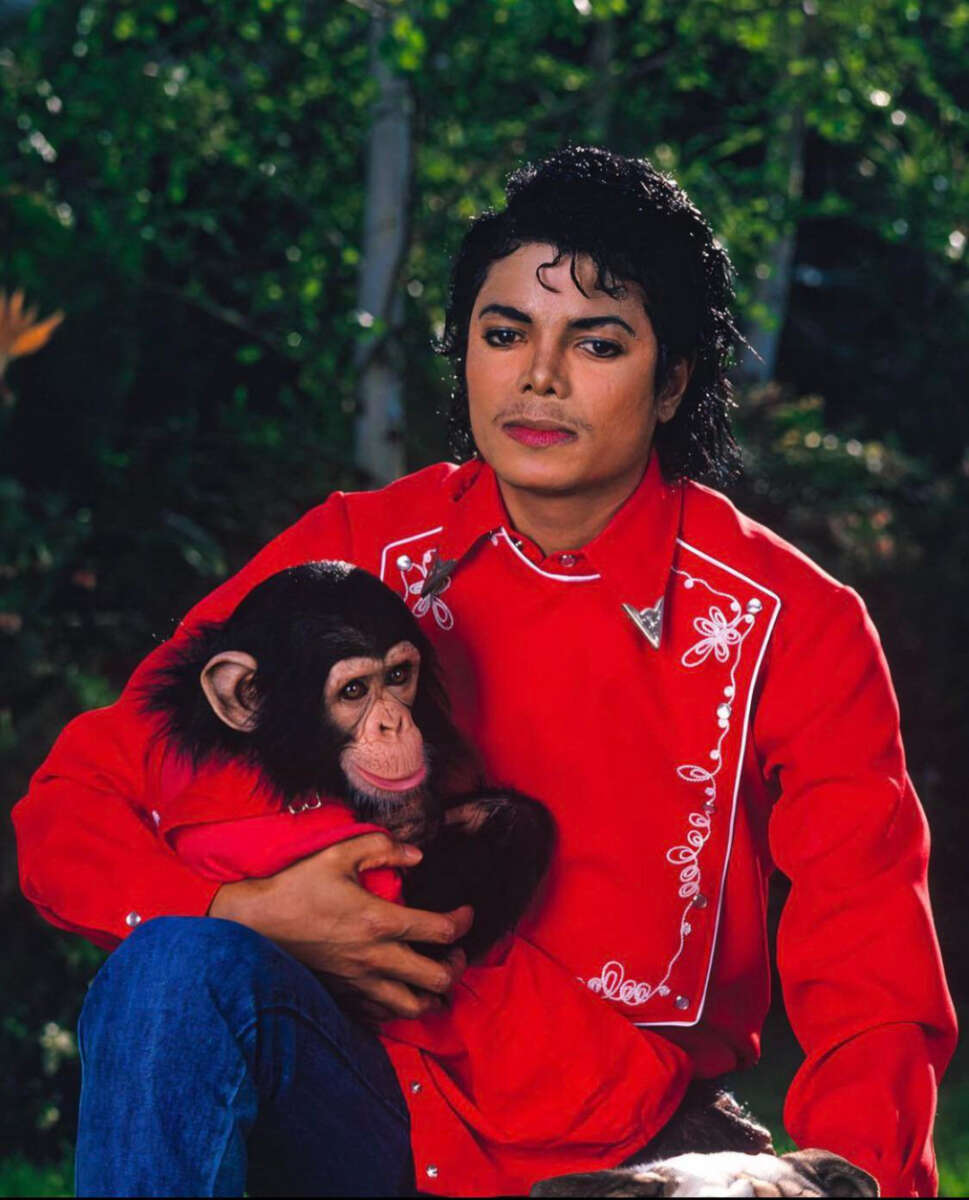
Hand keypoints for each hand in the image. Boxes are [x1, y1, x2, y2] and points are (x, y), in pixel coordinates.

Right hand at [208, 832, 472, 1019]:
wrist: (255, 922)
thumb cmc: (297, 886)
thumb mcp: (339, 853)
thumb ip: (382, 847)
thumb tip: (416, 854)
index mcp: (379, 921)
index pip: (440, 930)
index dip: (463, 921)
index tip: (465, 913)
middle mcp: (375, 958)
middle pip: (436, 978)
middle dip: (456, 965)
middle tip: (454, 950)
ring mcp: (359, 982)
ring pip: (412, 1006)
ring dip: (433, 993)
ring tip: (434, 976)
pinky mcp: (343, 995)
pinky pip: (382, 1015)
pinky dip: (399, 1007)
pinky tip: (400, 989)